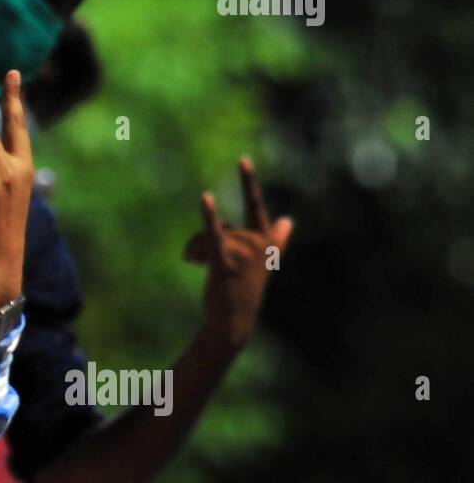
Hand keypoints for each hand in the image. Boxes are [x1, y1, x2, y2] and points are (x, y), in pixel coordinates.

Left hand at [184, 158, 293, 350]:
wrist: (232, 323)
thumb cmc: (243, 291)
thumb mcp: (260, 263)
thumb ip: (274, 241)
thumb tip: (288, 220)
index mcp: (265, 241)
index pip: (255, 205)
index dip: (248, 182)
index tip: (242, 159)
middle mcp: (258, 245)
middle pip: (221, 226)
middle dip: (203, 241)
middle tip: (199, 262)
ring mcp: (244, 255)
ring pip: (209, 236)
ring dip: (195, 250)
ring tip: (197, 267)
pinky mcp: (227, 264)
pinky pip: (215, 236)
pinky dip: (209, 217)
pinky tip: (206, 198)